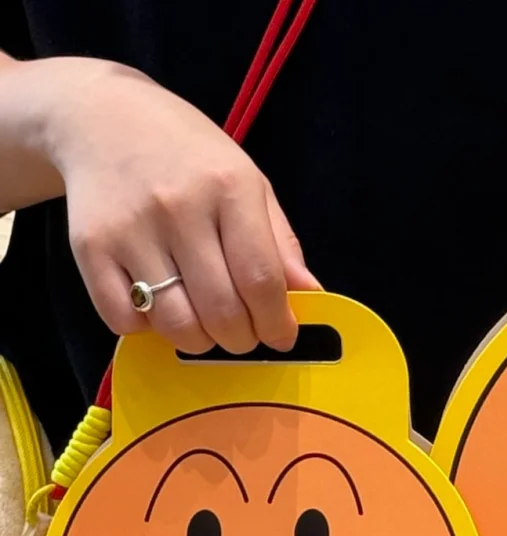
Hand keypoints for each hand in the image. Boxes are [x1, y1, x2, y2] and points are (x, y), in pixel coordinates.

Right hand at [40, 58, 318, 353]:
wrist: (100, 117)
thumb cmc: (187, 156)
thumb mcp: (247, 181)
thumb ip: (280, 242)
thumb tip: (309, 295)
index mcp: (229, 187)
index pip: (261, 280)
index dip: (278, 323)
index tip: (281, 336)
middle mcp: (179, 207)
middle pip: (222, 312)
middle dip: (241, 339)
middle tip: (241, 332)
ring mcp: (131, 228)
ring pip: (176, 324)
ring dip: (198, 341)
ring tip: (202, 323)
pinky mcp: (89, 247)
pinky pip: (124, 320)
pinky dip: (146, 329)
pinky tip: (156, 305)